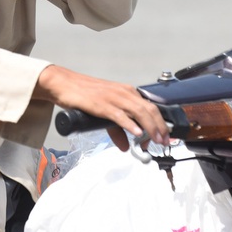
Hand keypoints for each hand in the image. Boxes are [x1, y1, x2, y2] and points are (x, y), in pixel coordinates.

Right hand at [34, 65, 169, 152]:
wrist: (64, 83)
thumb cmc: (84, 95)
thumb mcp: (104, 111)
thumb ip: (116, 129)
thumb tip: (125, 147)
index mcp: (127, 92)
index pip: (150, 107)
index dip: (161, 122)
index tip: (166, 136)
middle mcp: (123, 92)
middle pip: (149, 109)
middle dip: (160, 126)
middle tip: (166, 141)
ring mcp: (113, 97)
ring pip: (138, 111)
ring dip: (150, 127)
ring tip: (156, 140)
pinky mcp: (101, 104)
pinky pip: (119, 115)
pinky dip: (130, 124)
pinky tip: (137, 132)